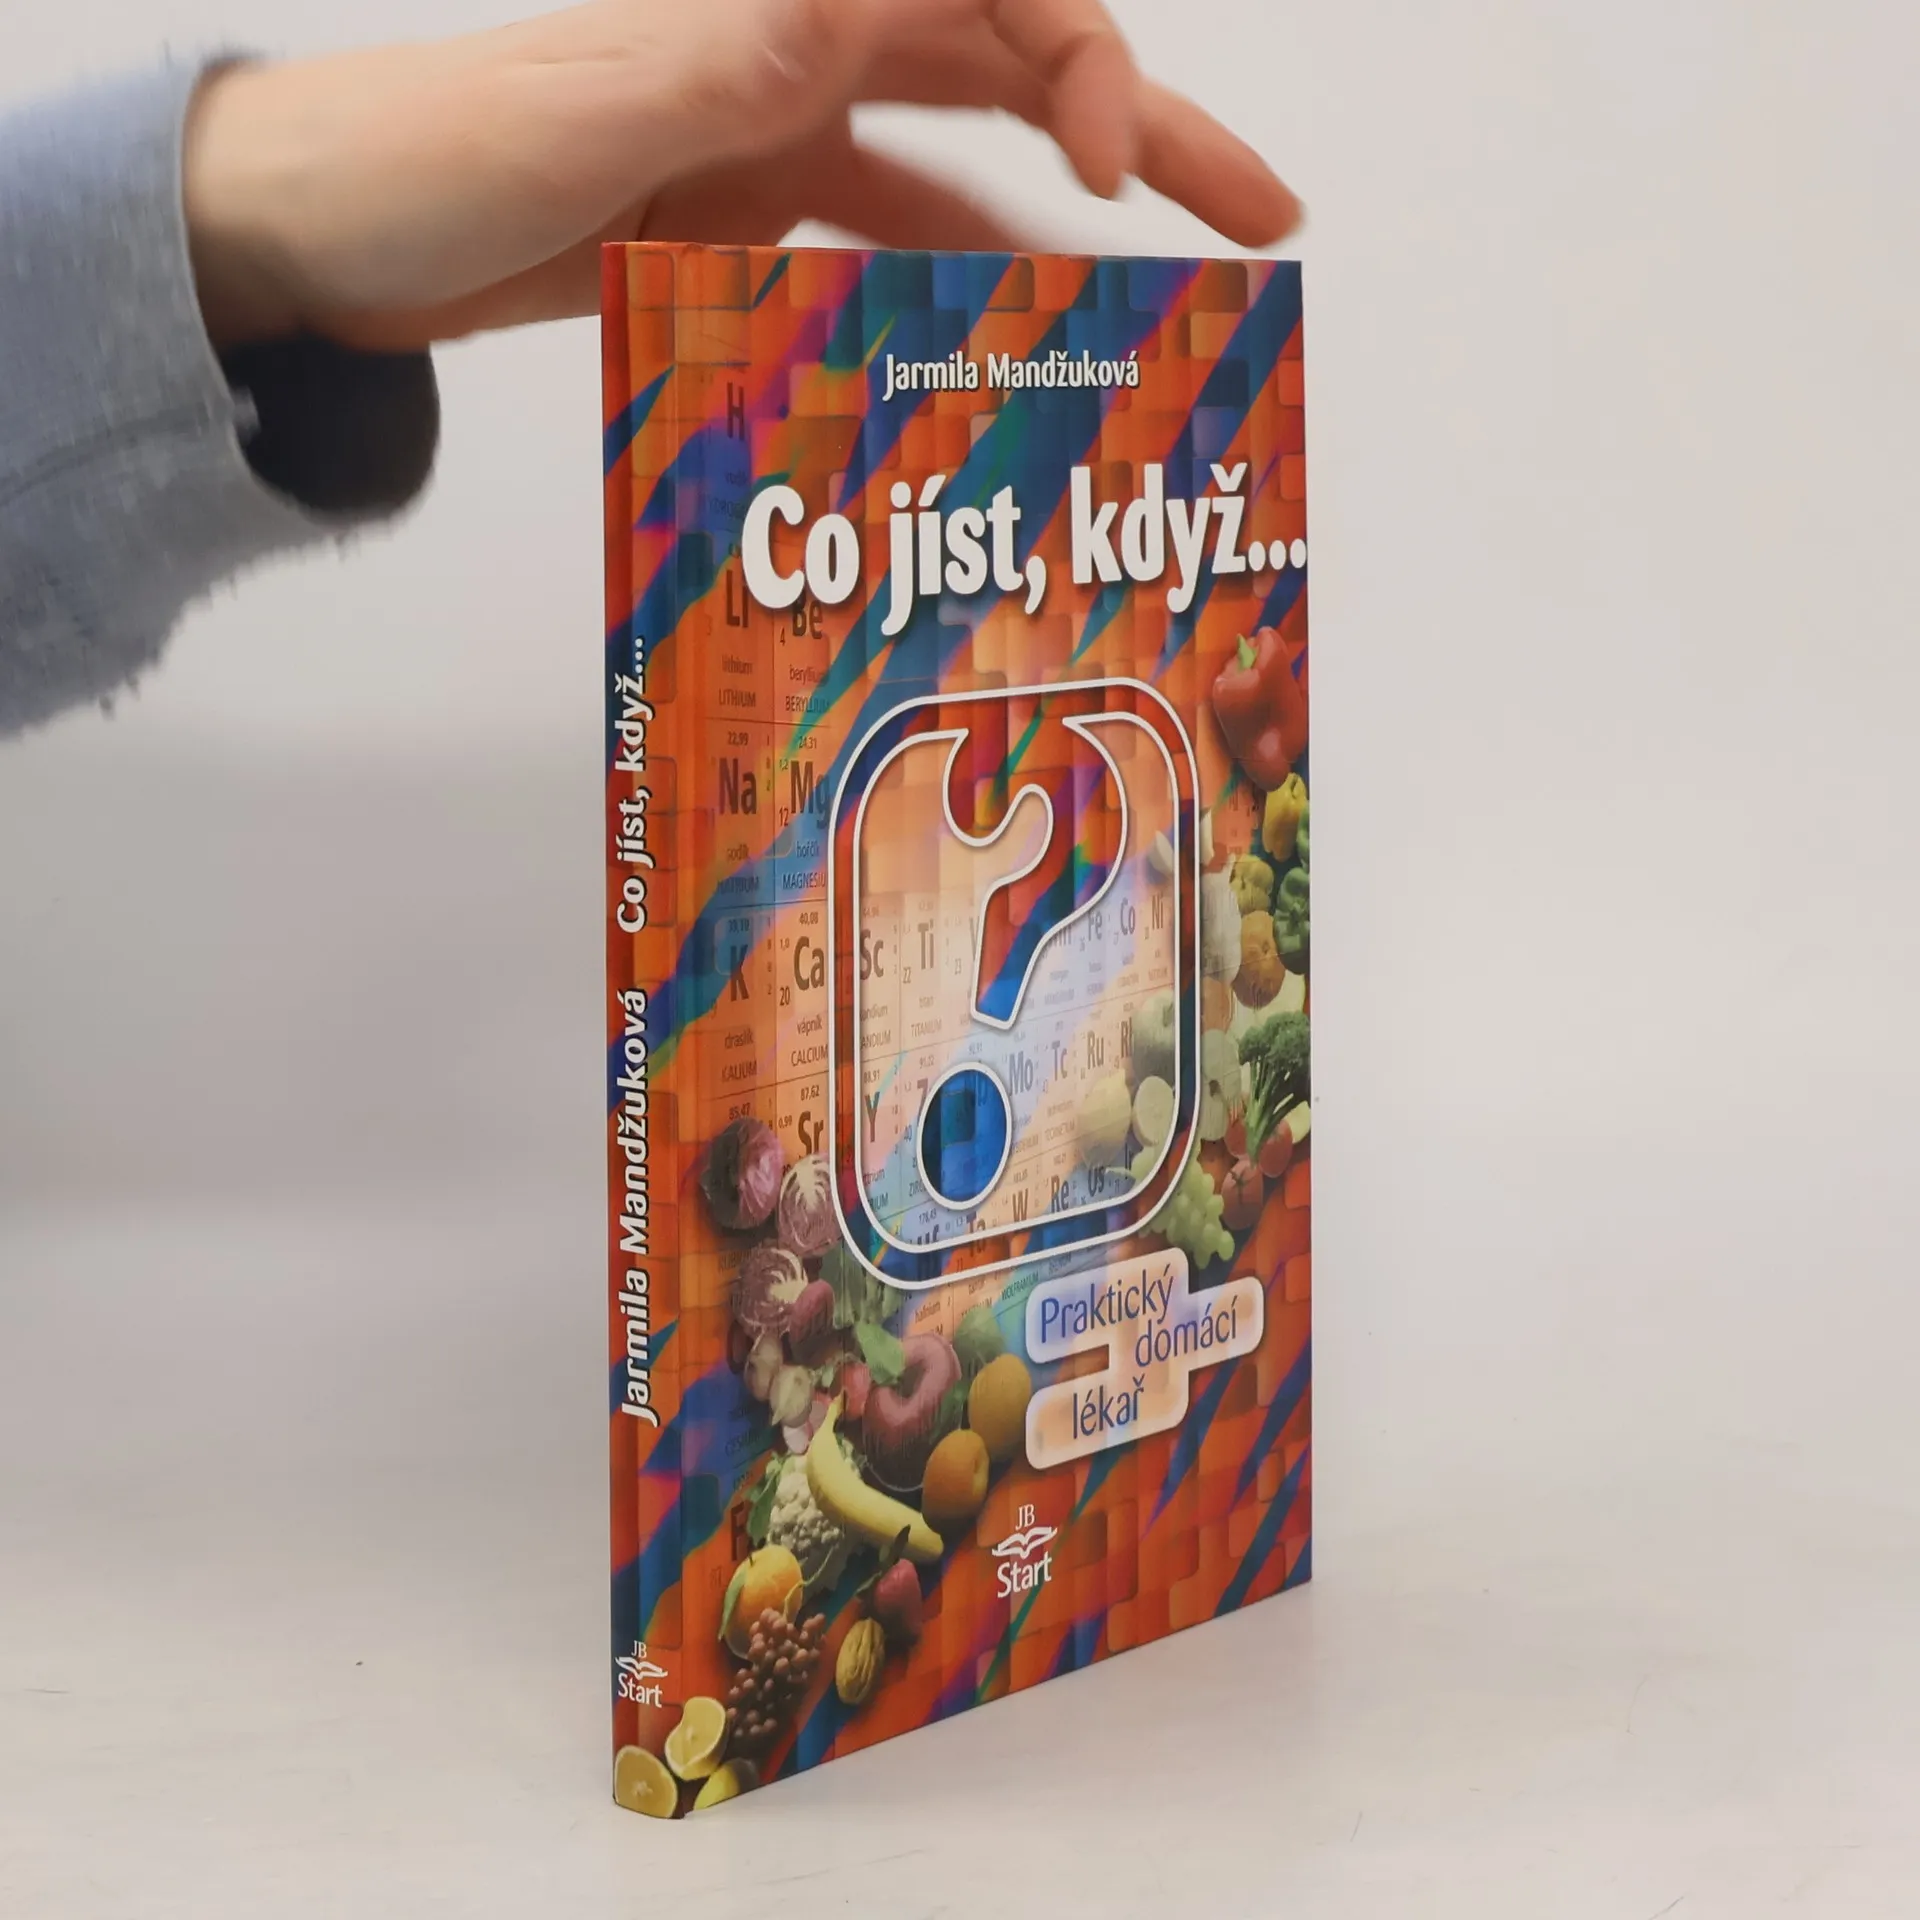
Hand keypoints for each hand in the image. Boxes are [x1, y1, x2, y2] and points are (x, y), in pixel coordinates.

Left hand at [183, 0, 1299, 351]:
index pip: (998, 5)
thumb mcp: (594, 109)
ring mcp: (774, 145)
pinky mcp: (741, 225)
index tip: (1121, 184)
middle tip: (1265, 221)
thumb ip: (748, 53)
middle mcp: (798, 57)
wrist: (320, 235)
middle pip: (1016, 78)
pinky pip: (874, 256)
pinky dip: (937, 301)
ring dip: (1058, 244)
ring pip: (960, 179)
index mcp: (782, 8)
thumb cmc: (426, 156)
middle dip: (1148, 138)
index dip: (1096, 73)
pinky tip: (988, 359)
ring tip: (1152, 327)